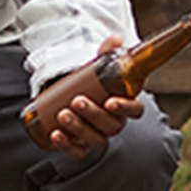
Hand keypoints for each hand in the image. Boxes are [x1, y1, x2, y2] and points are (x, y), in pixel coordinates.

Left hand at [45, 35, 143, 158]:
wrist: (71, 93)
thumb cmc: (91, 82)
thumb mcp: (98, 66)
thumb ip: (107, 52)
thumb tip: (114, 39)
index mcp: (125, 104)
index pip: (135, 111)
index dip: (125, 108)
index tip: (111, 102)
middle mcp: (114, 122)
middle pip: (112, 126)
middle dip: (93, 115)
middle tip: (77, 101)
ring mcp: (98, 135)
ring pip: (95, 139)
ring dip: (79, 129)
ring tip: (63, 114)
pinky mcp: (81, 145)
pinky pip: (78, 152)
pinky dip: (67, 146)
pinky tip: (55, 135)